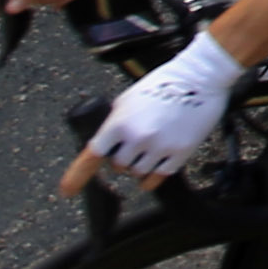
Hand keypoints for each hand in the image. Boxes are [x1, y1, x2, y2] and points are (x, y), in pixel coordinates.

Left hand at [67, 29, 244, 191]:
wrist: (200, 77)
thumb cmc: (165, 83)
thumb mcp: (129, 98)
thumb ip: (115, 121)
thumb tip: (106, 141)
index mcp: (120, 122)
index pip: (92, 155)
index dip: (77, 175)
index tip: (67, 190)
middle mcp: (137, 138)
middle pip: (117, 166)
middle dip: (122, 158)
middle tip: (135, 142)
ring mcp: (159, 148)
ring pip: (137, 174)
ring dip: (139, 166)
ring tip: (151, 146)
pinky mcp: (179, 154)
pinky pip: (157, 179)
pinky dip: (152, 177)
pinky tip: (156, 163)